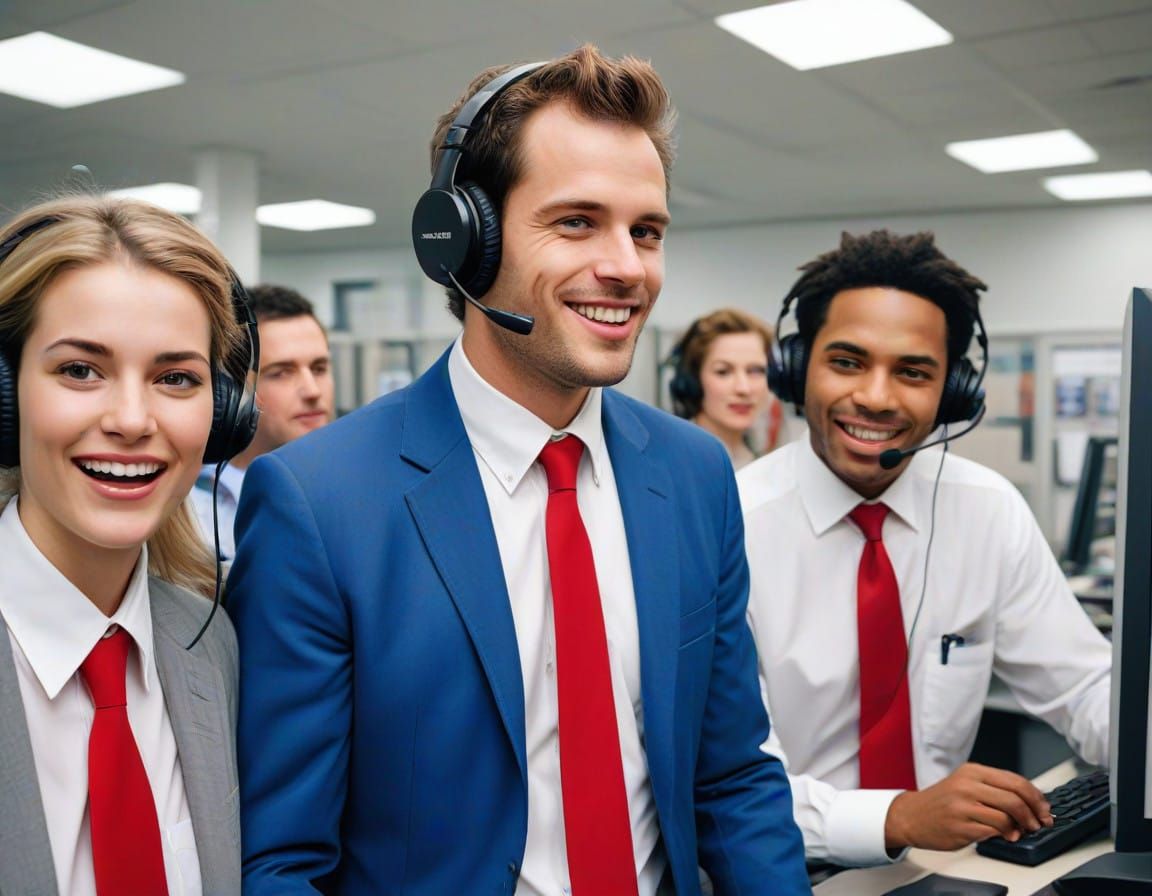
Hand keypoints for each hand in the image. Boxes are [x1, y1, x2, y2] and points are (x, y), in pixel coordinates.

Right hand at [884, 762, 1053, 850]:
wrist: (911, 816)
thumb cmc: (942, 802)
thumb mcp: (965, 784)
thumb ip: (994, 789)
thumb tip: (1030, 802)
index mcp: (972, 771)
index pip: (1015, 780)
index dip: (1036, 797)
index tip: (1045, 809)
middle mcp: (967, 786)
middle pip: (1015, 798)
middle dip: (1034, 814)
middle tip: (1039, 823)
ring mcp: (963, 806)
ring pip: (1007, 816)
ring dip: (1021, 827)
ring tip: (1022, 831)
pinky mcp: (961, 827)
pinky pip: (994, 831)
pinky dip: (1006, 835)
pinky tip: (1007, 836)